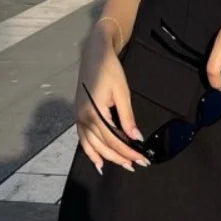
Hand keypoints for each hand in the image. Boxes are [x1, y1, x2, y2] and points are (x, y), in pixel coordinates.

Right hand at [75, 34, 149, 173]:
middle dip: (121, 157)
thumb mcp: (122, 92)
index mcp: (95, 113)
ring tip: (123, 165)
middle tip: (136, 165)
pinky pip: (83, 139)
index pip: (114, 140)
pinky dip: (91, 152)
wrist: (94, 54)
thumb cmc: (110, 70)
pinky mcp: (78, 115)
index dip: (128, 151)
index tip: (142, 159)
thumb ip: (127, 117)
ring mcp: (78, 118)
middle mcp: (84, 118)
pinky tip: (99, 161)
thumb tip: (136, 137)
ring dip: (107, 157)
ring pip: (92, 146)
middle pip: (103, 145)